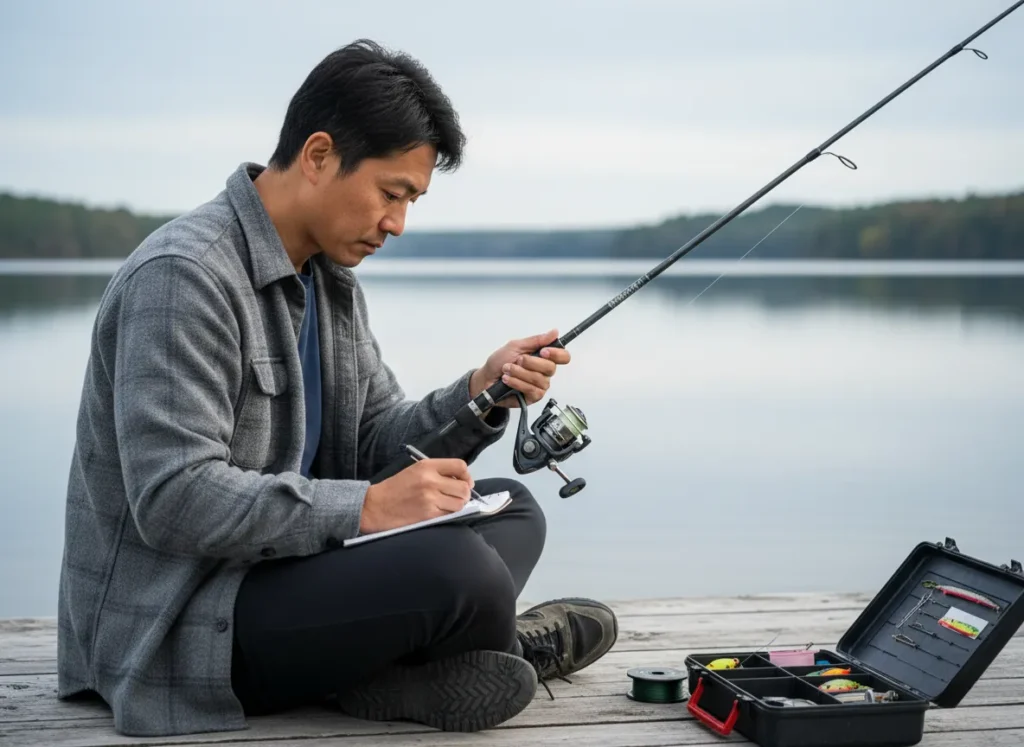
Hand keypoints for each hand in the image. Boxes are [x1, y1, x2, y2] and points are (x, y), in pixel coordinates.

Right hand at [359, 458, 474, 533]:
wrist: (374, 506)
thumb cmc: (395, 488)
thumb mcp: (415, 471)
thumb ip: (437, 472)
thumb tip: (460, 481)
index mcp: (427, 466)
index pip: (460, 466)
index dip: (466, 476)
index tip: (464, 482)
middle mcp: (431, 480)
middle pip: (464, 487)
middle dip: (464, 493)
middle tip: (456, 497)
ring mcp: (430, 498)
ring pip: (460, 503)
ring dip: (457, 505)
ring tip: (447, 505)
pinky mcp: (429, 514)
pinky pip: (450, 514)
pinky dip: (449, 514)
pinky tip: (440, 512)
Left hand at [469, 328, 571, 407]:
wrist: (486, 378)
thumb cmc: (500, 361)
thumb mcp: (515, 346)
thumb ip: (536, 340)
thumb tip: (555, 332)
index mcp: (543, 357)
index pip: (563, 356)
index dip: (557, 354)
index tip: (543, 351)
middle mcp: (544, 372)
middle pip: (551, 368)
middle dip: (530, 363)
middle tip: (517, 360)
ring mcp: (540, 385)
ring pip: (539, 379)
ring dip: (519, 373)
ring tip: (507, 370)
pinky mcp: (533, 397)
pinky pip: (531, 390)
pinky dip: (517, 383)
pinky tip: (507, 380)